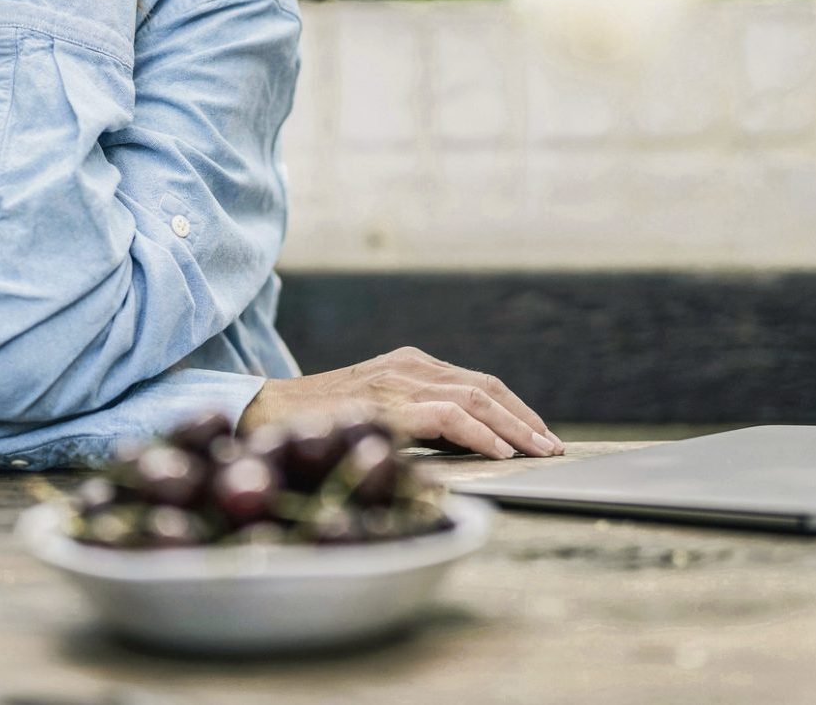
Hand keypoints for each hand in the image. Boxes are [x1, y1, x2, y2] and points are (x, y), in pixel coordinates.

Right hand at [237, 347, 564, 459]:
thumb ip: (412, 418)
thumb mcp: (373, 410)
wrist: (261, 413)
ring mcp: (397, 381)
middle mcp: (408, 365)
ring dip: (514, 427)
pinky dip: (480, 433)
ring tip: (540, 451)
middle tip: (553, 446)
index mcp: (409, 364)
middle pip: (485, 386)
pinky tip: (500, 452)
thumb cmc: (316, 422)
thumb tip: (461, 449)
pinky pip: (447, 415)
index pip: (477, 382)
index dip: (514, 409)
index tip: (538, 434)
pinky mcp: (386, 404)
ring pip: (475, 397)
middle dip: (524, 417)